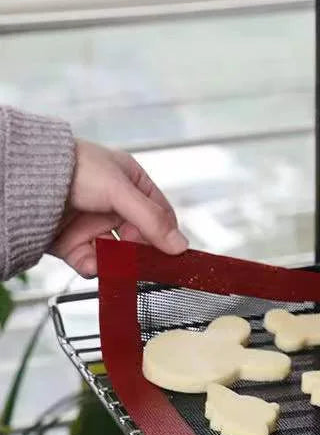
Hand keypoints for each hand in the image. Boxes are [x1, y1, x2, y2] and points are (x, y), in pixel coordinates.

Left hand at [50, 139, 188, 276]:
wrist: (25, 178)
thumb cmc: (71, 167)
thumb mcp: (120, 190)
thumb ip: (152, 220)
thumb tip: (179, 245)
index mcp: (130, 184)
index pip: (160, 215)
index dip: (166, 235)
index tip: (170, 253)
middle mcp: (114, 205)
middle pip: (140, 239)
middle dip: (140, 253)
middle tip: (143, 261)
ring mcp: (94, 225)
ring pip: (118, 255)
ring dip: (118, 263)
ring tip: (114, 263)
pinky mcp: (76, 244)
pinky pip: (94, 263)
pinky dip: (95, 267)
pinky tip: (93, 263)